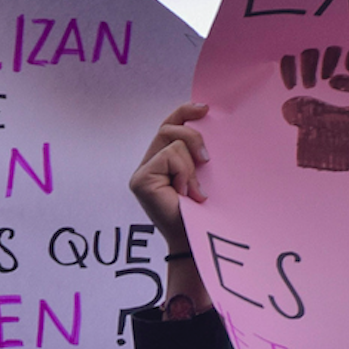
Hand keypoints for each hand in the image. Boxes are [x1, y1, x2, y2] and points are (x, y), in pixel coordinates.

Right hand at [128, 103, 208, 255]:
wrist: (198, 240)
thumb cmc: (204, 212)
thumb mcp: (203, 174)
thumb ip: (197, 151)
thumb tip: (207, 118)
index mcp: (162, 162)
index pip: (169, 126)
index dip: (184, 111)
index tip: (206, 108)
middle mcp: (148, 165)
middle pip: (168, 127)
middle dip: (193, 136)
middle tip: (206, 160)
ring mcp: (142, 173)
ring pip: (172, 142)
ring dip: (190, 165)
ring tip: (194, 191)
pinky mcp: (141, 180)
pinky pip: (169, 156)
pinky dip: (184, 172)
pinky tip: (185, 194)